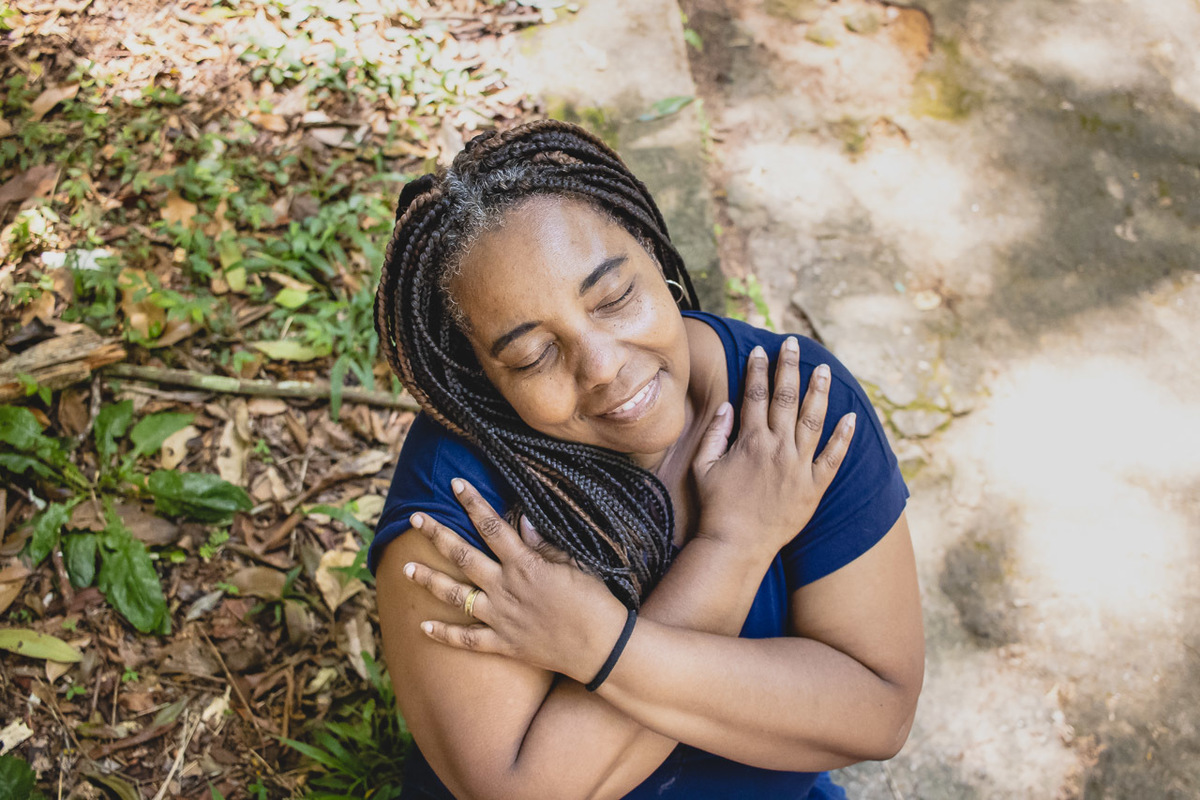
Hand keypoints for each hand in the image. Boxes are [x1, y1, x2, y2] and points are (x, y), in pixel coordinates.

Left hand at [402, 479, 627, 682]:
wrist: (602, 647)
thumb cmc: (595, 600)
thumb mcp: (575, 563)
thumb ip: (545, 543)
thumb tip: (524, 519)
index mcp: (525, 564)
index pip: (493, 526)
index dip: (473, 503)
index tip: (456, 484)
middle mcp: (506, 588)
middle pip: (463, 556)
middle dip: (437, 535)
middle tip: (415, 519)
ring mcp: (502, 618)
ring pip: (456, 596)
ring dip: (429, 581)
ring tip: (405, 569)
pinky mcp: (504, 645)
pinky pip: (467, 641)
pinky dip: (444, 635)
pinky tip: (423, 627)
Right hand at [690, 337, 854, 560]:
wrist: (737, 544)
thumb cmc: (716, 506)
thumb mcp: (703, 466)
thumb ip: (715, 433)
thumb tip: (727, 406)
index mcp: (750, 441)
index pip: (754, 395)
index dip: (757, 370)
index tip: (760, 350)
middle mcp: (777, 448)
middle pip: (786, 398)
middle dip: (788, 368)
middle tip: (792, 344)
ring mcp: (799, 467)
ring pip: (814, 420)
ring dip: (819, 391)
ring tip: (823, 368)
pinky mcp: (814, 486)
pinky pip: (833, 457)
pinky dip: (844, 437)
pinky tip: (851, 417)